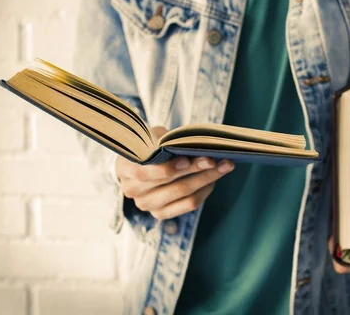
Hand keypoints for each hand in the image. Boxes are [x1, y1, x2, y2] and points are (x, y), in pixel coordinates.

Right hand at [115, 126, 234, 219]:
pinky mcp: (161, 214)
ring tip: (225, 165)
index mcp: (124, 169)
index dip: (167, 168)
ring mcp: (146, 205)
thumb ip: (166, 141)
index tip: (187, 158)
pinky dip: (204, 191)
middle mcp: (132, 190)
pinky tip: (214, 179)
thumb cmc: (149, 144)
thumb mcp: (152, 135)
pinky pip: (188, 204)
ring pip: (183, 195)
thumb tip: (192, 146)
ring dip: (207, 179)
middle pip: (170, 184)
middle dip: (196, 170)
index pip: (145, 173)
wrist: (142, 160)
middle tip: (216, 159)